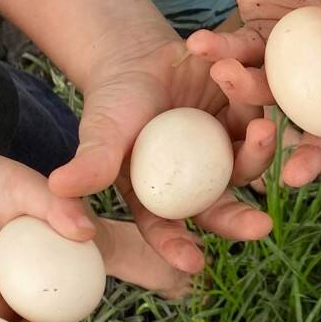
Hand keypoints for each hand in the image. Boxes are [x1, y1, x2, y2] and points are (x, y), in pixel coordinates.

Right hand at [49, 35, 273, 273]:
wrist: (136, 58)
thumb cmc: (112, 103)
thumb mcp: (101, 131)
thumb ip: (90, 162)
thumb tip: (57, 188)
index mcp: (159, 197)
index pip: (166, 229)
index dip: (177, 247)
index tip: (194, 263)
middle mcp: (197, 184)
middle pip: (222, 209)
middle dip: (243, 221)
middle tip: (262, 226)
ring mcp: (224, 151)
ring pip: (250, 160)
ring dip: (260, 149)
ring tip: (263, 126)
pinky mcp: (243, 115)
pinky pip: (254, 110)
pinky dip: (246, 94)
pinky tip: (231, 70)